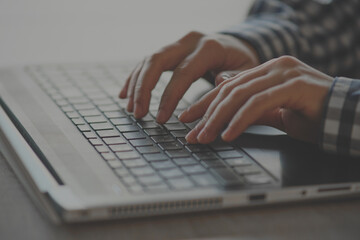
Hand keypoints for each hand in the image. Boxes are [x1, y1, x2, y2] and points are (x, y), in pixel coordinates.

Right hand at [119, 31, 258, 122]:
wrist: (237, 44)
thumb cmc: (242, 61)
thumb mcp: (248, 71)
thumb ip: (235, 79)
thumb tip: (218, 82)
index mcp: (209, 47)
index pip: (183, 72)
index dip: (169, 96)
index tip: (160, 119)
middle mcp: (189, 41)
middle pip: (157, 60)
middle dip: (143, 88)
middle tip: (138, 113)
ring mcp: (178, 43)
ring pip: (148, 60)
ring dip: (136, 85)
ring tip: (131, 109)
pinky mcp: (171, 49)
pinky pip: (147, 62)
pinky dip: (135, 78)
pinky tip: (126, 94)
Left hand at [179, 56, 333, 143]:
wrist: (344, 116)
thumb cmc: (311, 115)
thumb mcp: (274, 112)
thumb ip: (250, 106)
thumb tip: (223, 98)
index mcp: (267, 70)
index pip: (228, 86)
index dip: (205, 103)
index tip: (188, 119)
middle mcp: (273, 67)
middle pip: (229, 90)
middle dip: (206, 113)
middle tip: (191, 133)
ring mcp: (283, 73)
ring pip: (239, 95)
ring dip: (218, 119)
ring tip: (205, 137)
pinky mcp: (293, 85)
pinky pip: (258, 103)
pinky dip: (240, 120)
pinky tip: (228, 135)